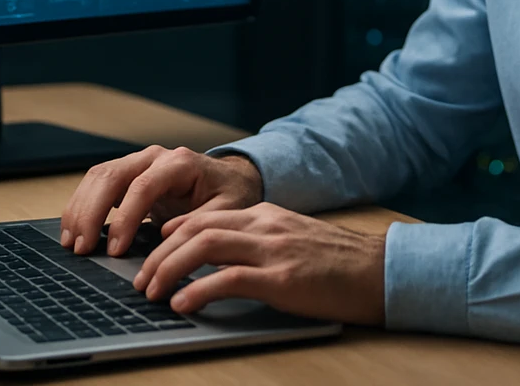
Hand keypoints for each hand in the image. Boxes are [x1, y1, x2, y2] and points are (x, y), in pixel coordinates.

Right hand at [60, 146, 261, 256]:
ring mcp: (138, 161)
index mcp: (180, 163)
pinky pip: (97, 183)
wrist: (229, 180)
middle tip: (82, 249)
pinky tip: (73, 230)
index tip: (114, 250)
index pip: (143, 187)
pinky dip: (81, 205)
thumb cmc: (228, 196)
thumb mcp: (226, 212)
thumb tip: (165, 236)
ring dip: (80, 209)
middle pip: (112, 176)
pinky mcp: (127, 173)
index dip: (125, 218)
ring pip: (98, 177)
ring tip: (70, 243)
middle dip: (92, 213)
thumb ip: (199, 223)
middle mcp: (155, 157)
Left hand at [132, 203, 385, 325]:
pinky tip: (182, 304)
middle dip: (159, 253)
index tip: (151, 249)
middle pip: (196, 228)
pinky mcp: (282, 278)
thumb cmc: (338, 263)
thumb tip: (222, 259)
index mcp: (266, 215)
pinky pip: (229, 279)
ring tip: (151, 291)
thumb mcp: (293, 240)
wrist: (379, 271)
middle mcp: (264, 225)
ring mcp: (273, 250)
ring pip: (204, 247)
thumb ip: (260, 242)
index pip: (205, 215)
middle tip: (141, 278)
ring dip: (169, 268)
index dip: (170, 231)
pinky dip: (198, 290)